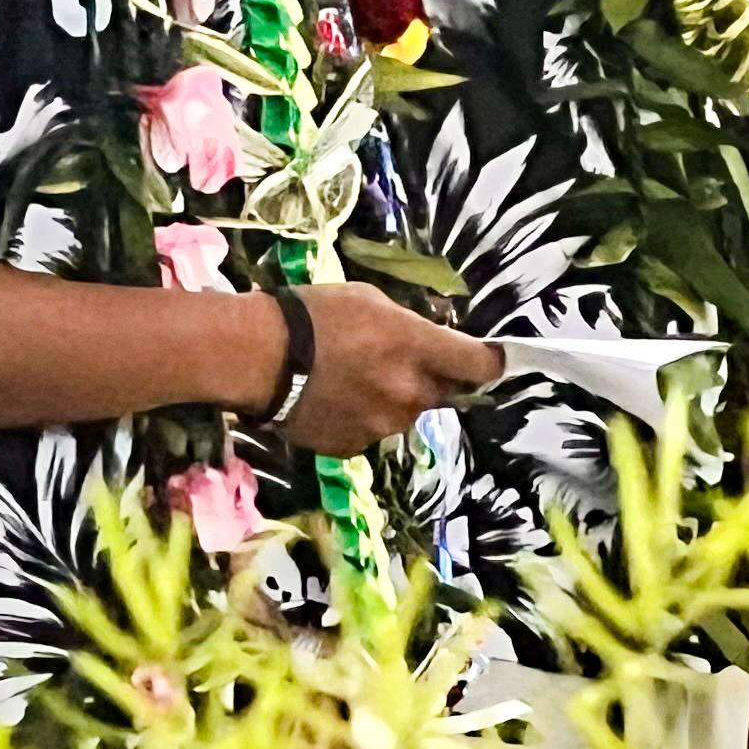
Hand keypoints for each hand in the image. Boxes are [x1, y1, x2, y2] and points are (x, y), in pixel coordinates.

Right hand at [270, 284, 496, 453]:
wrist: (258, 357)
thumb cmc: (314, 314)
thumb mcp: (369, 300)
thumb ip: (406, 325)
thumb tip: (424, 341)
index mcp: (418, 348)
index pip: (481, 366)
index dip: (490, 363)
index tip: (488, 360)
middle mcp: (410, 393)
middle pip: (442, 393)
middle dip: (426, 380)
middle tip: (390, 363)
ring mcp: (383, 426)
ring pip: (404, 415)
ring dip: (390, 401)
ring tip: (348, 381)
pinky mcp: (354, 448)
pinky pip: (370, 433)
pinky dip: (358, 419)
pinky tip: (330, 400)